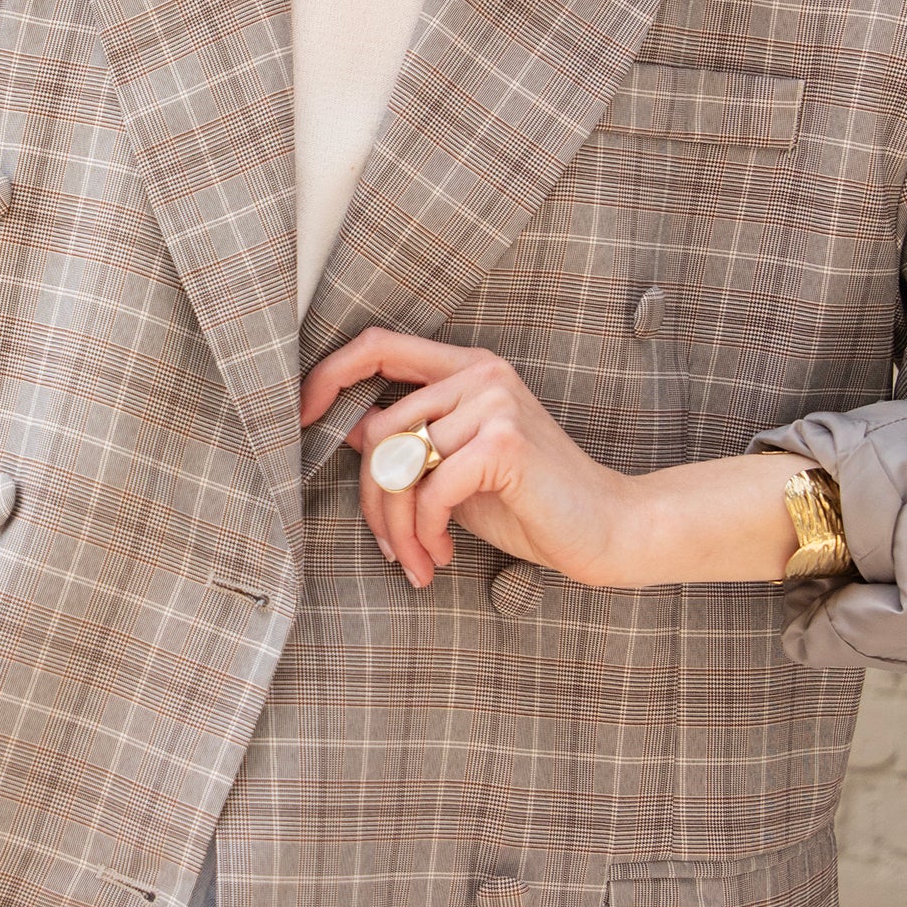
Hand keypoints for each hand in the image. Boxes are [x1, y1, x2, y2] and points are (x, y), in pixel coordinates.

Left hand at [299, 327, 805, 592]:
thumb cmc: (531, 503)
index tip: (300, 417)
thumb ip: (412, 442)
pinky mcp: (503, 440)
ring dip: (398, 529)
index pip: (380, 346)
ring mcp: (493, 401)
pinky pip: (429, 489)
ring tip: (419, 560)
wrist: (605, 529)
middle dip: (372, 503)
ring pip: (398, 467)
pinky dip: (425, 531)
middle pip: (379, 432)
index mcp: (468, 368)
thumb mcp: (457, 467)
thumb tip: (348, 432)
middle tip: (392, 549)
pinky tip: (443, 554)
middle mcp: (480, 373)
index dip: (329, 375)